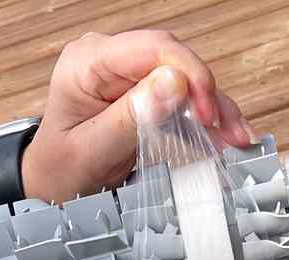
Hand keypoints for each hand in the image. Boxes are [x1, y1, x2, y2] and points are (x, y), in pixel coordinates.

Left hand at [22, 30, 254, 202]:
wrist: (51, 185)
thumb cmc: (60, 170)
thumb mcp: (91, 150)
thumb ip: (130, 116)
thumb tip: (174, 82)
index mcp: (89, 61)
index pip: (152, 47)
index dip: (189, 74)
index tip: (206, 113)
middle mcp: (110, 59)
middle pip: (174, 60)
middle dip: (207, 95)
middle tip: (230, 133)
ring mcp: (127, 74)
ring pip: (184, 79)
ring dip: (214, 109)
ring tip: (237, 139)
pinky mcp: (142, 91)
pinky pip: (181, 97)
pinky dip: (204, 119)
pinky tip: (226, 137)